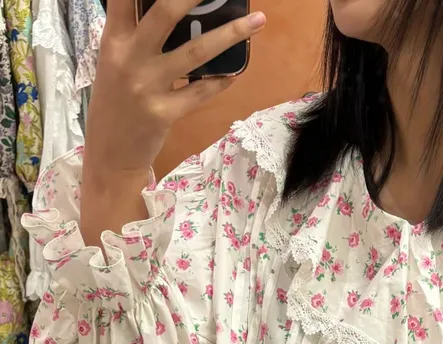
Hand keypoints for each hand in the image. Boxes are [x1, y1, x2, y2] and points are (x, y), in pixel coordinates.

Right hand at [81, 0, 265, 243]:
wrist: (109, 155)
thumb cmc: (115, 102)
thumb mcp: (114, 62)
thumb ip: (134, 34)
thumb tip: (173, 9)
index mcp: (113, 40)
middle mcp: (129, 58)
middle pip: (165, 12)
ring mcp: (148, 86)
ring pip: (195, 53)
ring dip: (231, 34)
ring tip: (257, 20)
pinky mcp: (164, 113)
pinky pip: (201, 92)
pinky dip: (221, 80)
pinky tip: (236, 72)